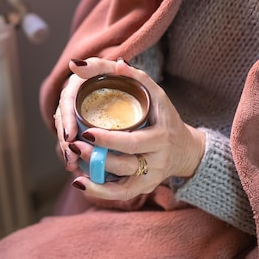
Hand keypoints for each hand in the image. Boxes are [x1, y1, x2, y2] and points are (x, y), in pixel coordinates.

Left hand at [55, 57, 205, 200]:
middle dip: (97, 154)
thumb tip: (117, 63)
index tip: (87, 130)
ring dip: (95, 172)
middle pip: (126, 162)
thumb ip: (137, 77)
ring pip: (122, 180)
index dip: (110, 140)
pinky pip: (121, 194)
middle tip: (74, 143)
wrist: (185, 149)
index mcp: (161, 135)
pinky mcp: (144, 187)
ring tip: (73, 157)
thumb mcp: (156, 94)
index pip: (133, 141)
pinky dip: (100, 192)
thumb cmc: (165, 116)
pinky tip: (79, 184)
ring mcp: (151, 176)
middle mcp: (158, 158)